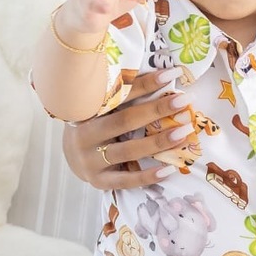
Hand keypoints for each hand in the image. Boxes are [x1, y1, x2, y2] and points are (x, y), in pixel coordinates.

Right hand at [61, 70, 192, 188]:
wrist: (71, 155)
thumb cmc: (93, 124)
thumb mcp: (100, 107)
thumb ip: (121, 95)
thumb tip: (161, 76)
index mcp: (86, 110)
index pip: (119, 94)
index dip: (146, 84)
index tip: (171, 74)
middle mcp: (85, 135)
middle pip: (125, 121)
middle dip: (157, 110)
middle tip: (184, 101)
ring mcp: (90, 160)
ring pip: (128, 151)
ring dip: (159, 142)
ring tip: (184, 132)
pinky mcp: (98, 180)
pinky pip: (126, 180)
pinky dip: (148, 176)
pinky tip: (169, 169)